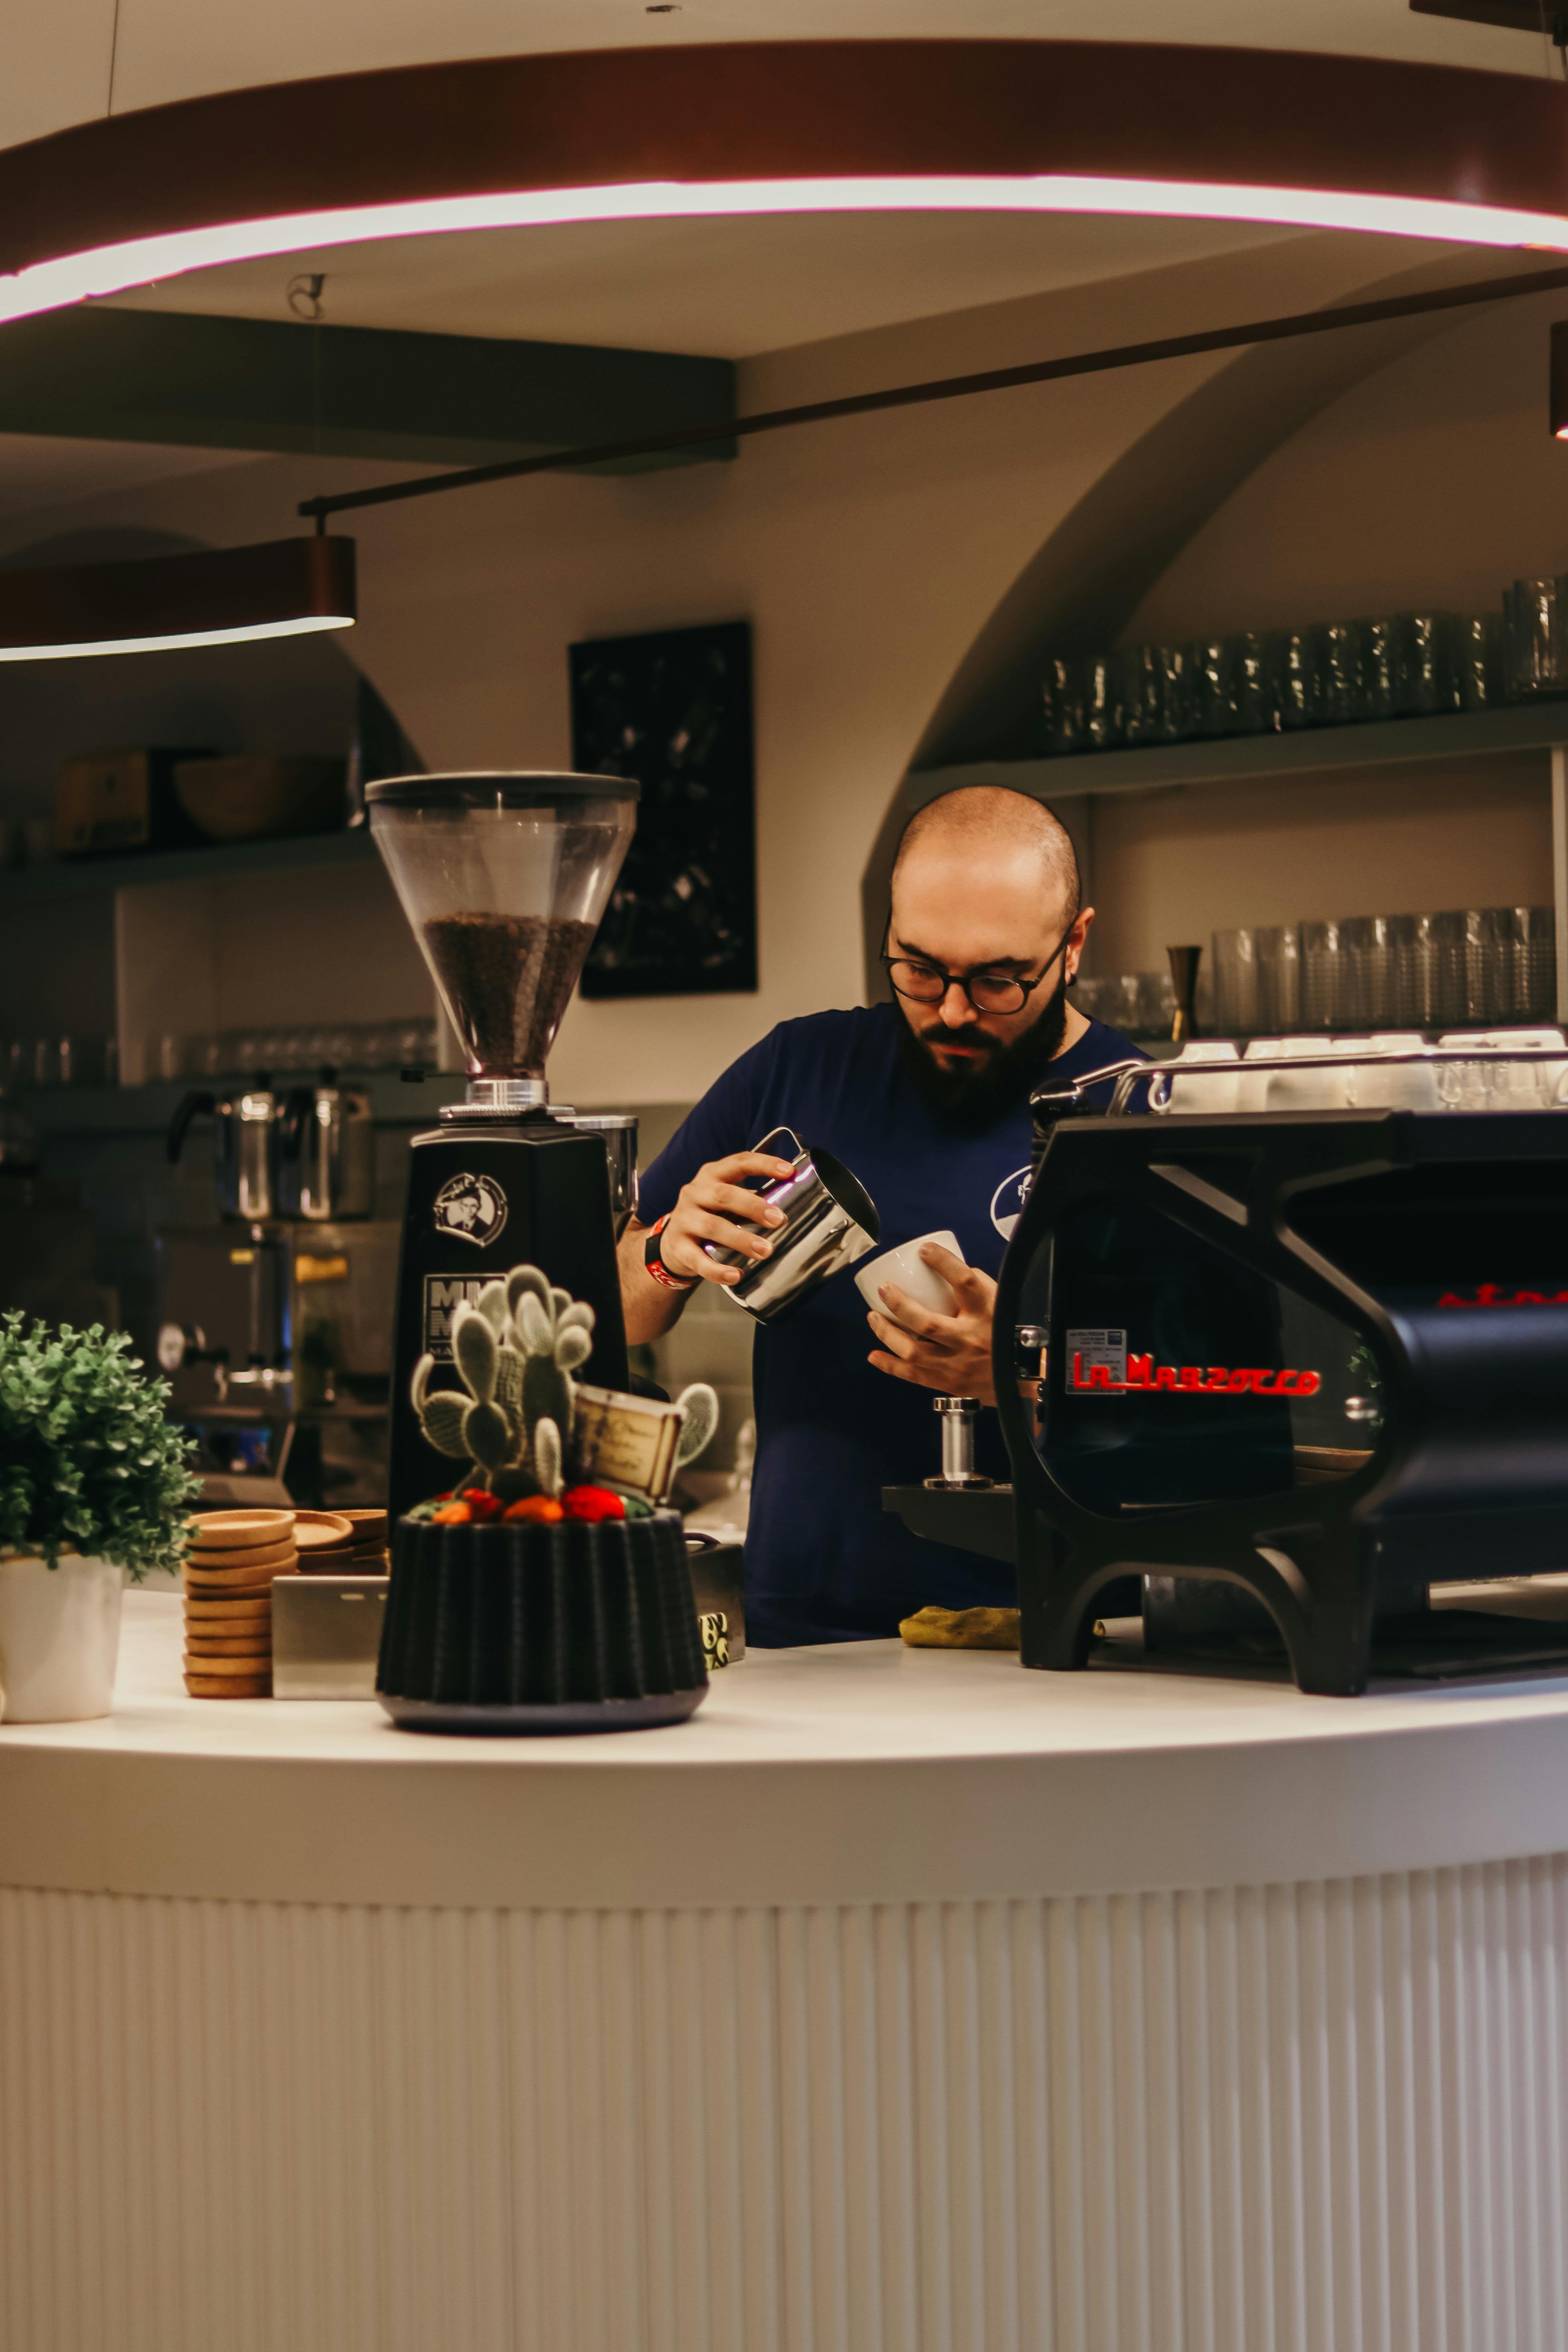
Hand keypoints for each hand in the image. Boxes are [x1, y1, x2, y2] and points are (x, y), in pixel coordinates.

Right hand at [655, 1149, 797, 1286]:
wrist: (672, 1242)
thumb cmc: (709, 1216)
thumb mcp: (726, 1201)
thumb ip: (753, 1198)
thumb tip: (793, 1205)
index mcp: (712, 1175)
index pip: (739, 1162)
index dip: (764, 1164)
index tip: (789, 1172)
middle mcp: (695, 1193)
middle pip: (724, 1195)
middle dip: (753, 1206)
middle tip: (779, 1220)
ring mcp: (684, 1219)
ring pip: (712, 1227)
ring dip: (741, 1239)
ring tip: (765, 1251)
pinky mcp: (678, 1246)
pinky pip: (697, 1259)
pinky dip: (717, 1270)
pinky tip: (735, 1275)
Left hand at [866, 1243, 997, 1405]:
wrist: (1026, 1378)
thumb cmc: (1010, 1332)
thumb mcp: (1001, 1302)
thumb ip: (977, 1284)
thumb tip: (946, 1268)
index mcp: (988, 1312)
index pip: (965, 1281)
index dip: (944, 1262)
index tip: (925, 1250)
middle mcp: (971, 1339)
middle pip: (927, 1323)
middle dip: (900, 1305)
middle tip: (884, 1289)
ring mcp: (958, 1364)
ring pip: (914, 1352)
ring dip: (888, 1334)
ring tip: (873, 1317)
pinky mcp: (949, 1383)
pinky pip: (913, 1376)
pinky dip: (890, 1366)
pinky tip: (874, 1355)